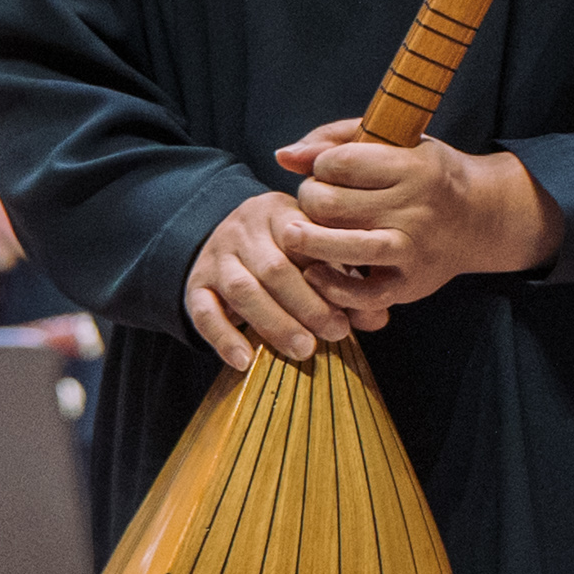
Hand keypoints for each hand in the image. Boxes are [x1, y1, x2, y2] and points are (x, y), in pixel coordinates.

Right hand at [185, 191, 367, 369]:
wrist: (227, 235)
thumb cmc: (287, 247)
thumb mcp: (315, 250)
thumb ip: (346, 279)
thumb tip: (378, 319)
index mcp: (280, 212)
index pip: (304, 241)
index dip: (328, 276)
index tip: (351, 308)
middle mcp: (243, 230)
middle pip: (275, 268)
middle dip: (307, 304)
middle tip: (336, 333)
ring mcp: (215, 256)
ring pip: (242, 289)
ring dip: (275, 323)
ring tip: (304, 349)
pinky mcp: (195, 285)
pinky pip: (203, 312)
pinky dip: (224, 338)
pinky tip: (245, 361)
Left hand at [269, 119, 565, 321]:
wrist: (482, 218)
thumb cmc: (428, 175)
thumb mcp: (396, 143)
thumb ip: (336, 141)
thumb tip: (282, 156)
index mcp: (414, 168)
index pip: (342, 163)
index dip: (321, 165)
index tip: (326, 170)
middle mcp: (415, 208)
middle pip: (331, 205)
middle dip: (310, 199)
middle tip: (315, 201)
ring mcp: (413, 248)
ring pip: (342, 246)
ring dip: (306, 241)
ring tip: (293, 234)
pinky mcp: (409, 284)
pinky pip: (361, 293)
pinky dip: (331, 286)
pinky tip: (315, 273)